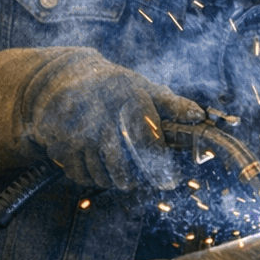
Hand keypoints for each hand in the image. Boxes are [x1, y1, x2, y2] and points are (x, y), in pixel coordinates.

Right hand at [24, 48, 206, 190]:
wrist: (63, 77)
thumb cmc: (113, 85)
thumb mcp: (144, 87)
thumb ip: (172, 104)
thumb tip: (199, 116)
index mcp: (129, 103)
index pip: (148, 143)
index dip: (159, 166)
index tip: (168, 181)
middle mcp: (102, 119)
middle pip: (120, 166)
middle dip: (132, 180)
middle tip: (139, 181)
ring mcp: (78, 134)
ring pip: (100, 174)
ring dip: (113, 180)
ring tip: (121, 175)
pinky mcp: (60, 144)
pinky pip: (79, 174)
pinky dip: (91, 178)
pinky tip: (99, 170)